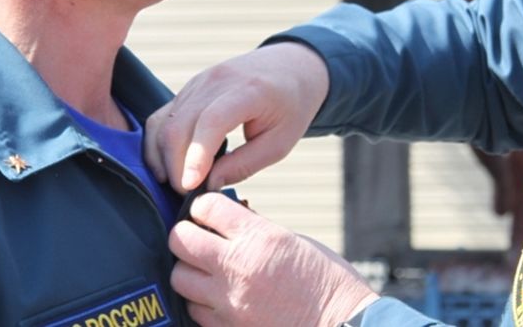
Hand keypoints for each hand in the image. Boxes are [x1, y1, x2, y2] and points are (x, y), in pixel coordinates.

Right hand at [144, 42, 329, 191]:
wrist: (290, 66)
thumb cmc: (290, 105)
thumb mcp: (280, 142)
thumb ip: (244, 164)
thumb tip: (208, 185)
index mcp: (248, 91)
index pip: (211, 122)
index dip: (196, 156)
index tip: (188, 187)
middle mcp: (216, 82)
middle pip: (177, 126)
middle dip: (175, 167)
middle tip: (187, 194)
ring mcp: (198, 82)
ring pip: (163, 123)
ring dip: (162, 158)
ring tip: (176, 183)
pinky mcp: (188, 88)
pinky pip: (162, 117)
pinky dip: (158, 143)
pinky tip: (168, 165)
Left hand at [169, 194, 377, 326]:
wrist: (342, 324)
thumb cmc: (326, 280)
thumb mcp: (292, 240)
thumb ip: (255, 229)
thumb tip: (225, 219)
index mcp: (259, 238)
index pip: (206, 207)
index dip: (204, 206)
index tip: (208, 211)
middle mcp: (238, 268)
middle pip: (180, 241)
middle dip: (186, 234)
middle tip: (198, 236)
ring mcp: (229, 303)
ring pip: (179, 279)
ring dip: (189, 270)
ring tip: (207, 270)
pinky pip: (195, 311)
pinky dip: (200, 302)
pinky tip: (217, 296)